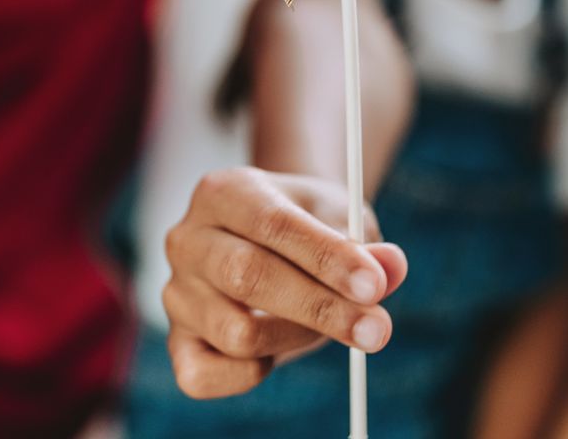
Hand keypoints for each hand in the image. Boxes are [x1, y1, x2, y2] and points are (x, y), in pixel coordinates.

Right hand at [161, 167, 406, 398]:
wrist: (276, 240)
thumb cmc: (312, 225)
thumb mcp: (343, 218)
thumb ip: (364, 242)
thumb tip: (392, 268)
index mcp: (224, 191)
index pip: (272, 223)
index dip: (325, 257)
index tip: (374, 285)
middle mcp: (188, 239)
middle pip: (247, 276)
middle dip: (321, 307)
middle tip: (378, 328)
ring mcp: (175, 293)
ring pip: (236, 332)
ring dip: (299, 337)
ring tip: (335, 325)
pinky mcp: (178, 342)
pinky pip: (204, 375)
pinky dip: (250, 373)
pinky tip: (279, 352)